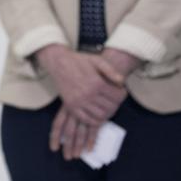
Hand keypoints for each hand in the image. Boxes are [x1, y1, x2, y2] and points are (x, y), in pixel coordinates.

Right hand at [35, 44, 127, 158]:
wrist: (58, 61)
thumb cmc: (79, 60)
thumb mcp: (97, 60)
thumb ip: (111, 70)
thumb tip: (122, 82)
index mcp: (96, 82)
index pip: (117, 96)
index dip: (122, 94)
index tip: (120, 91)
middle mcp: (88, 94)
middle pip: (111, 107)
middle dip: (116, 103)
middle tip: (113, 99)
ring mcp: (79, 101)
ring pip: (101, 115)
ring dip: (107, 112)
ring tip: (106, 105)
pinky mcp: (71, 106)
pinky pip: (87, 119)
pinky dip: (95, 120)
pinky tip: (97, 113)